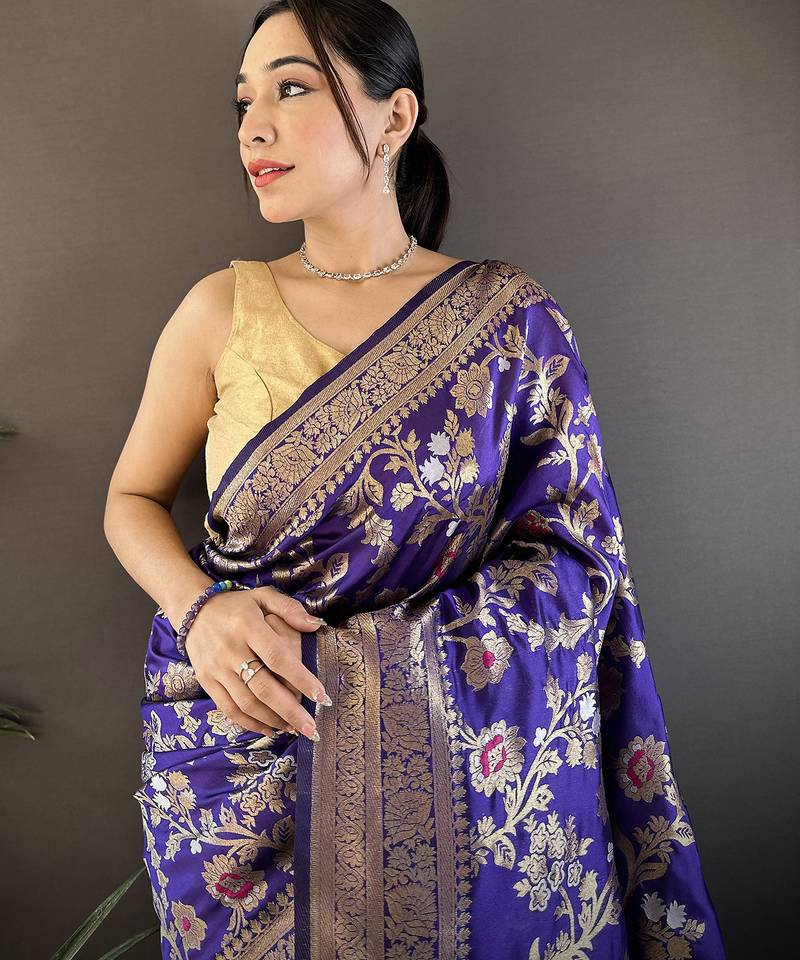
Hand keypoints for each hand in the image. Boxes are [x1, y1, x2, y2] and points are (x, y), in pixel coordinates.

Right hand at [184, 585, 327, 740]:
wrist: (194, 611)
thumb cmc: (237, 605)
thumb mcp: (263, 595)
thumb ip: (290, 608)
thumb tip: (316, 626)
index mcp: (248, 625)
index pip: (277, 656)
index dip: (300, 678)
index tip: (320, 695)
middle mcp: (230, 649)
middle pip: (263, 687)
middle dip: (290, 710)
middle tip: (311, 727)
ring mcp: (216, 668)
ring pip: (246, 703)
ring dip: (272, 720)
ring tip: (294, 728)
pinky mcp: (206, 682)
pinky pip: (229, 709)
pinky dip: (249, 723)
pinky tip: (269, 729)